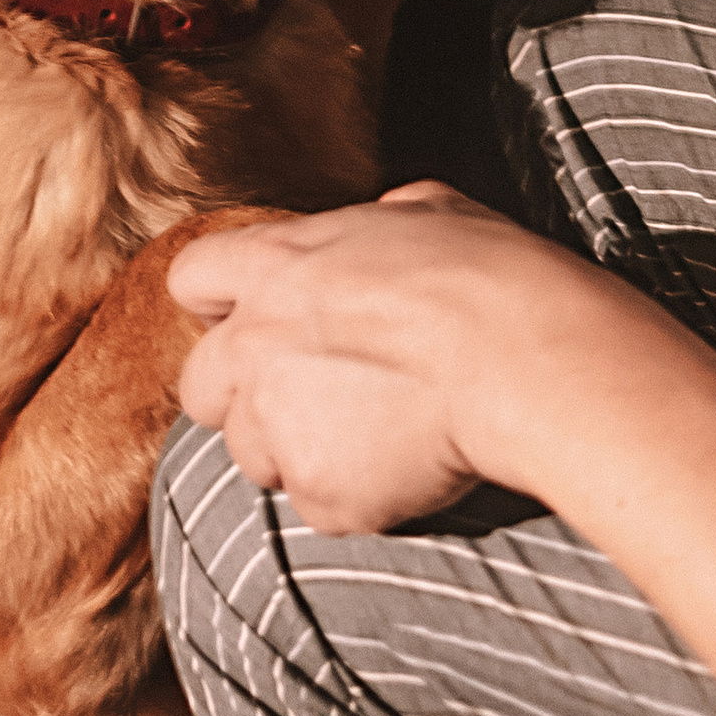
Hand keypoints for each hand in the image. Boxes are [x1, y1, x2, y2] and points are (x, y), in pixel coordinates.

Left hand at [169, 184, 619, 531]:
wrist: (521, 361)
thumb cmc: (489, 278)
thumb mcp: (429, 211)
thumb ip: (381, 220)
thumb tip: (393, 217)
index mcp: (275, 264)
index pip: (194, 278)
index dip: (221, 304)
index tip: (253, 322)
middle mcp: (254, 343)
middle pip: (201, 387)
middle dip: (244, 399)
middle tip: (313, 401)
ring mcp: (276, 422)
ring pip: (254, 455)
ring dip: (300, 451)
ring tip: (377, 436)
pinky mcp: (317, 489)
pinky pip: (320, 505)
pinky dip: (358, 497)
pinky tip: (409, 468)